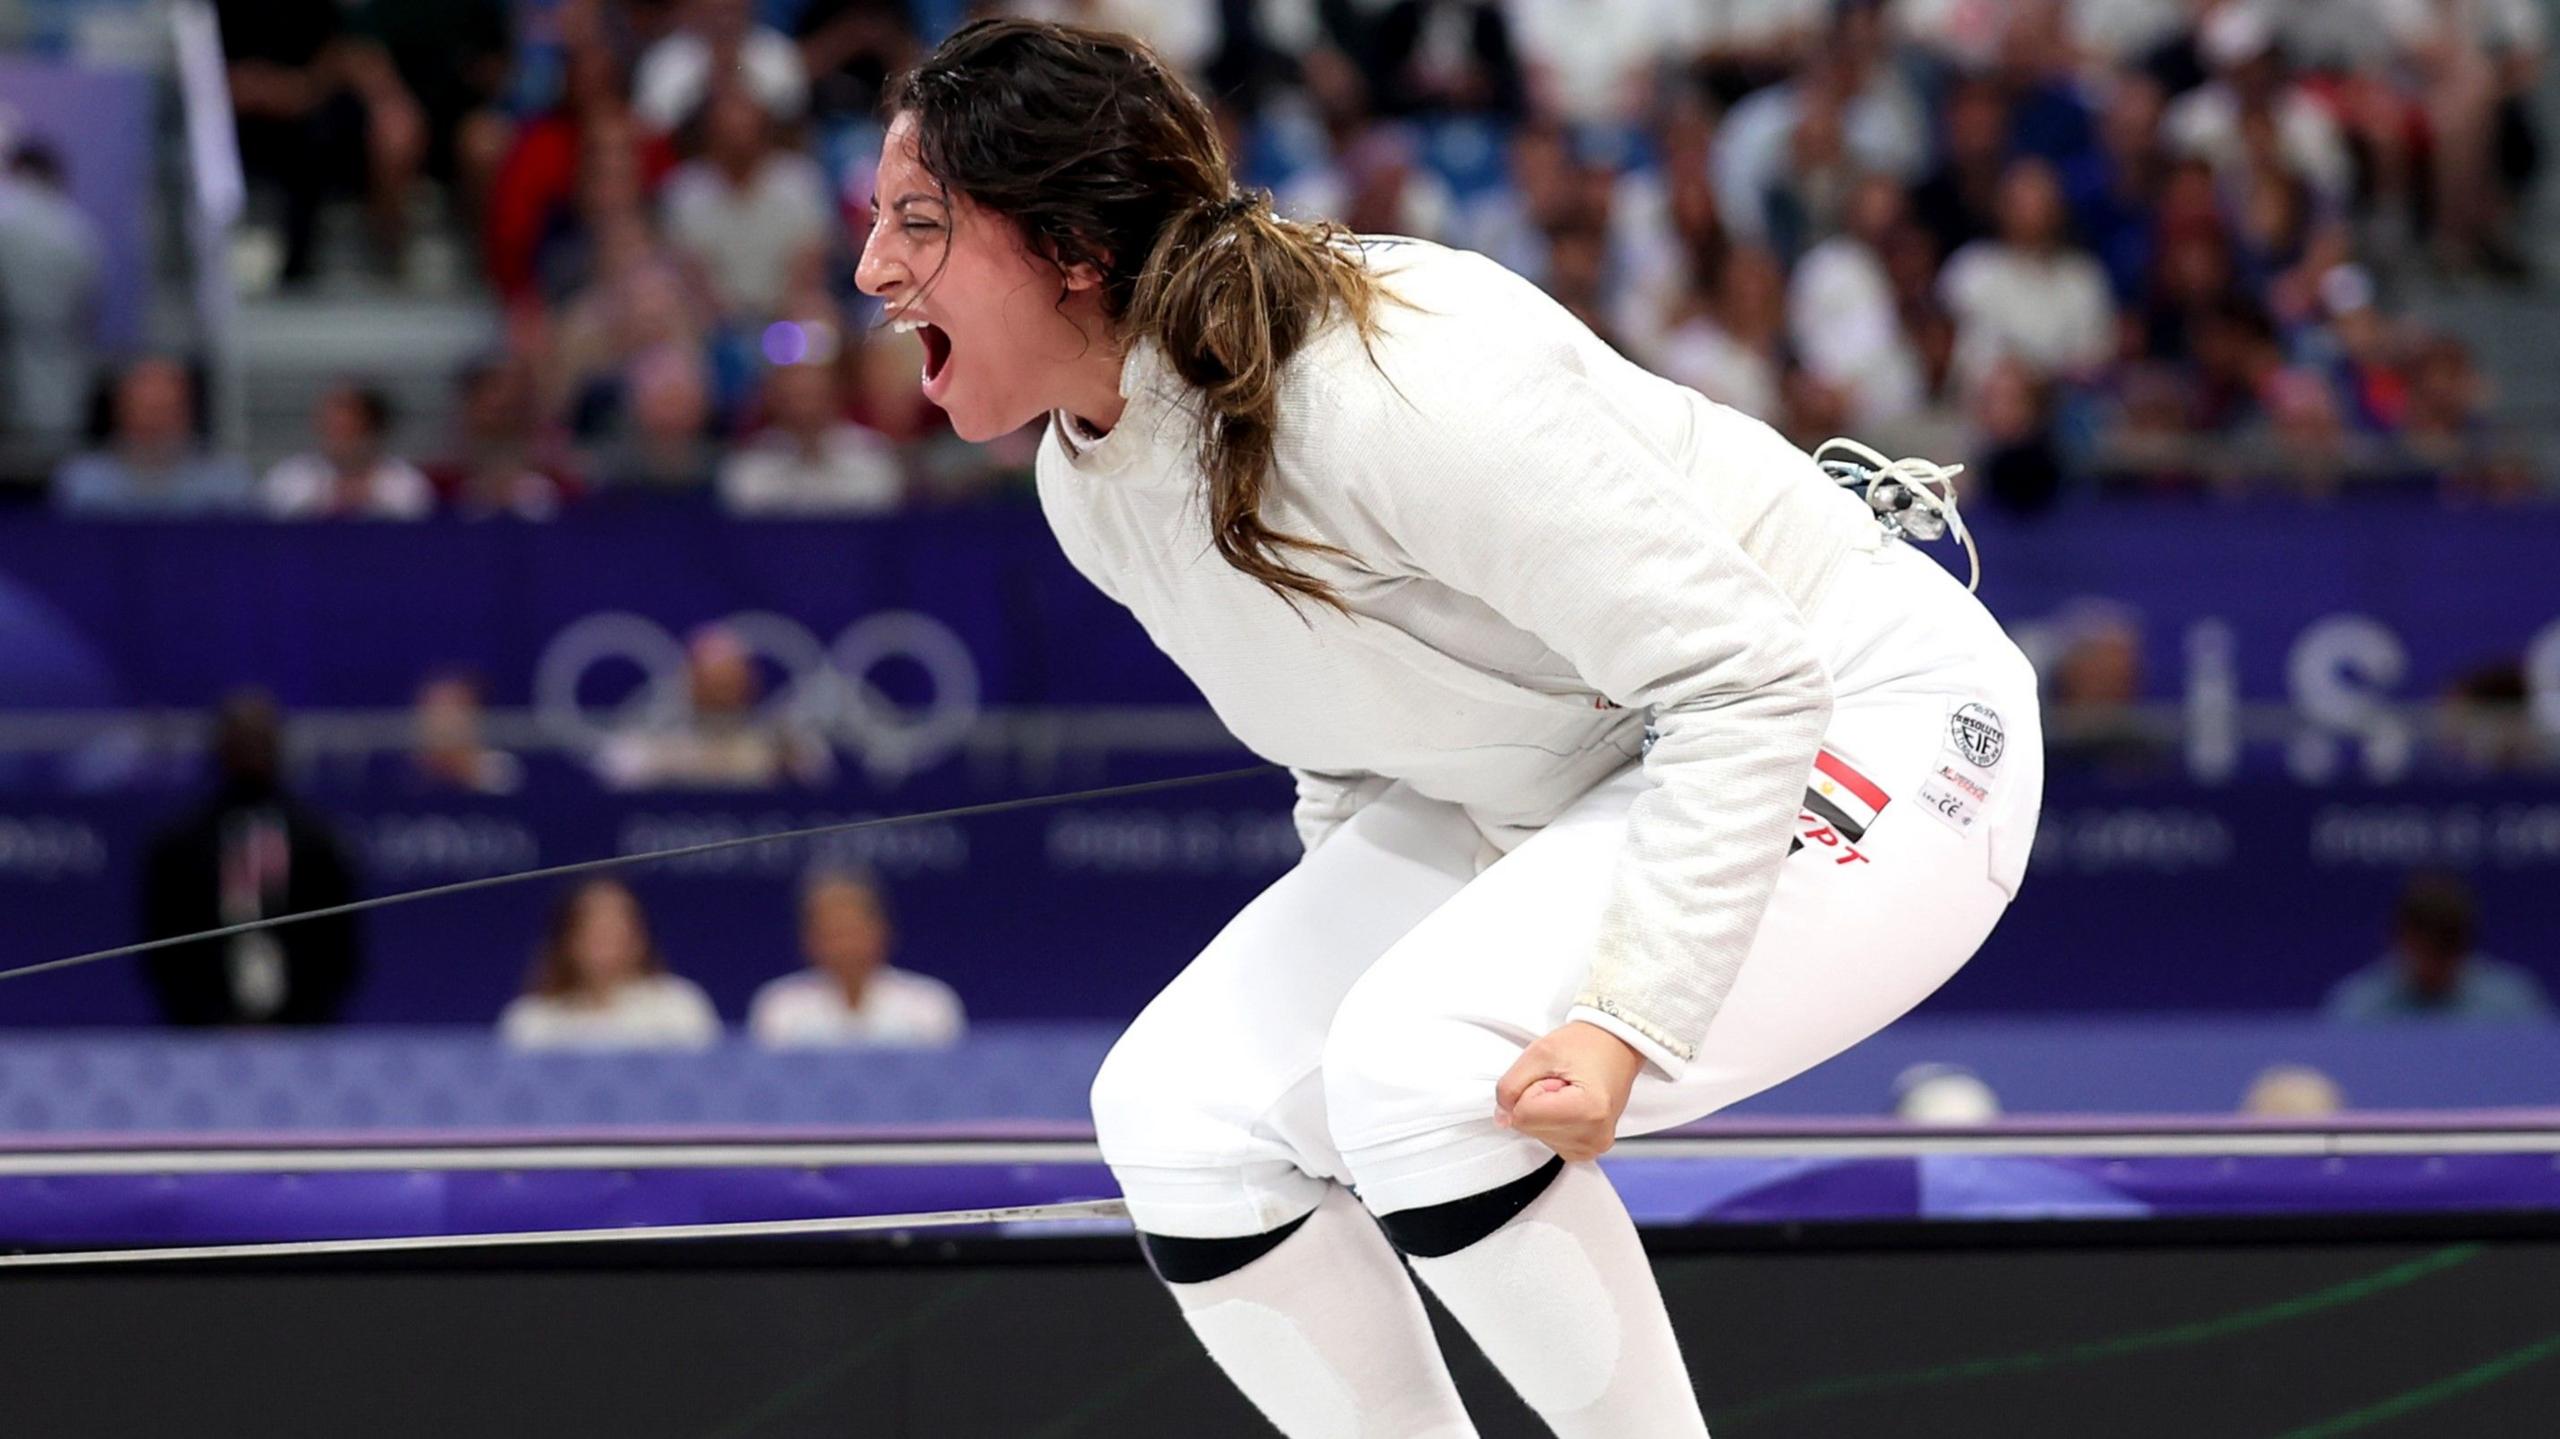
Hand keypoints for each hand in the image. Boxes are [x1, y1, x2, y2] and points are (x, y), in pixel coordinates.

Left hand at [1494, 1020, 1643, 1161]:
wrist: (1615, 1046)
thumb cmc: (1587, 1045)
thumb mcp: (1539, 1052)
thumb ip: (1510, 1085)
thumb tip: (1501, 1116)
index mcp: (1589, 1110)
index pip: (1524, 1115)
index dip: (1530, 1089)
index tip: (1554, 1077)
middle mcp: (1594, 1136)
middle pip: (1529, 1128)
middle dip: (1536, 1101)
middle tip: (1562, 1082)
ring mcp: (1593, 1146)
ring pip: (1536, 1134)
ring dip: (1544, 1111)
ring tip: (1570, 1091)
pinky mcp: (1588, 1150)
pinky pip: (1549, 1140)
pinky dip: (1552, 1121)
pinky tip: (1571, 1105)